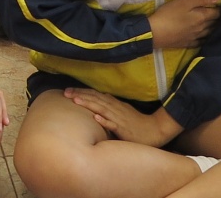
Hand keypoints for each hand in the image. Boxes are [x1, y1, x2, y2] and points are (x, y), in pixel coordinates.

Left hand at [62, 88, 179, 147]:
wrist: (154, 130)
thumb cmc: (137, 122)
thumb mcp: (122, 111)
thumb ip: (111, 106)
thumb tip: (99, 100)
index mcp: (114, 104)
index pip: (95, 95)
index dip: (82, 92)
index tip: (68, 91)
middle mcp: (115, 108)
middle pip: (96, 99)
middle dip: (80, 95)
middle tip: (65, 93)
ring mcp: (119, 118)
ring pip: (102, 109)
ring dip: (89, 104)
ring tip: (76, 100)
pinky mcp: (124, 129)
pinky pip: (113, 124)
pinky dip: (105, 120)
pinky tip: (96, 117)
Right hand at [148, 0, 220, 48]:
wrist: (156, 33)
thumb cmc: (169, 14)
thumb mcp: (184, 2)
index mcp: (202, 17)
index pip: (216, 12)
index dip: (219, 8)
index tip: (220, 4)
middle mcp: (202, 28)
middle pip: (215, 23)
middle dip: (218, 17)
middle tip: (219, 13)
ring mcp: (195, 37)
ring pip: (210, 33)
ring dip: (214, 28)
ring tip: (216, 23)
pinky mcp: (188, 43)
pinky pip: (202, 42)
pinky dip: (206, 38)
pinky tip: (206, 37)